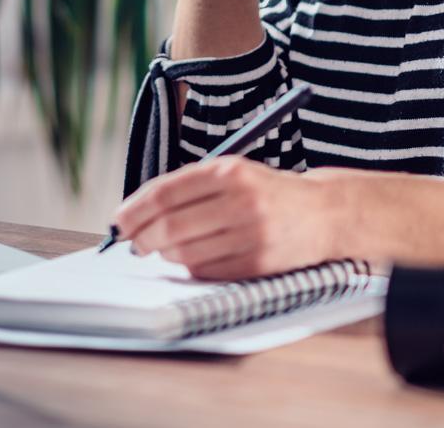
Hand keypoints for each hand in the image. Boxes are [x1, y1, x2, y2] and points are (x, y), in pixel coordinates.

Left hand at [111, 156, 334, 279]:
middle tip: (133, 242)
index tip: (119, 220)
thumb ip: (190, 187)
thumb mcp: (234, 173)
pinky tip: (190, 259)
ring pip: (186, 252)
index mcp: (230, 171)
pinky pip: (208, 271)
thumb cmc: (268, 193)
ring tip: (162, 249)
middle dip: (142, 237)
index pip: (166, 192)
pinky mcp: (260, 264)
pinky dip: (190, 267)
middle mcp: (241, 201)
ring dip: (165, 254)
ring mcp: (252, 234)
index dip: (135, 209)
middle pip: (171, 226)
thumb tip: (139, 213)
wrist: (324, 214)